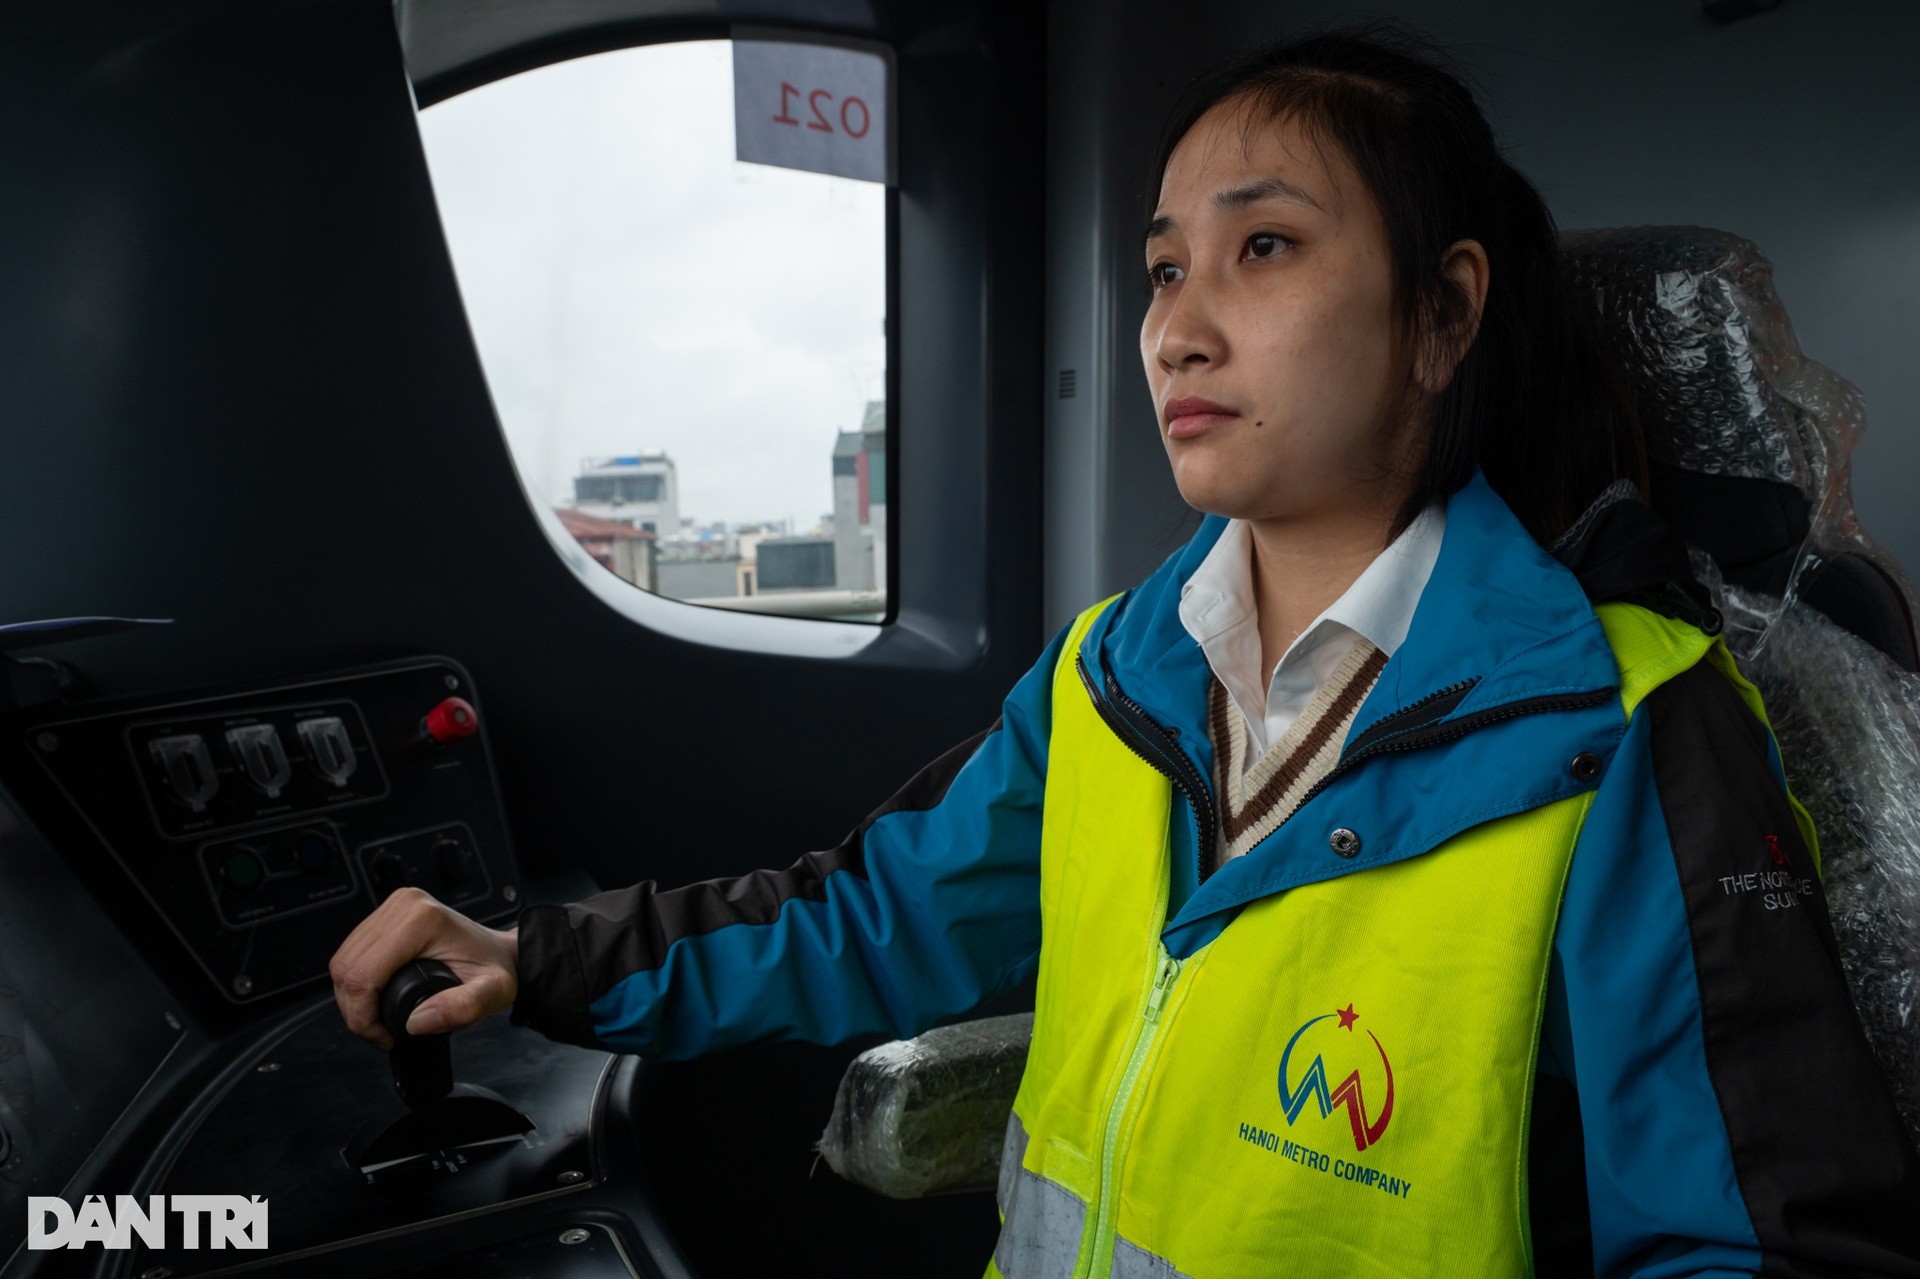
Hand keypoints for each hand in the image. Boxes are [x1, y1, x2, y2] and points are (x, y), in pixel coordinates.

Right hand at [329, 886, 518, 1049]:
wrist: (500, 950)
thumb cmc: (494, 968)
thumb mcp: (492, 993)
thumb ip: (461, 1009)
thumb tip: (416, 1022)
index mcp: (422, 920)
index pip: (365, 974)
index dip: (364, 1016)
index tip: (384, 1037)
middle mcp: (403, 906)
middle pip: (348, 968)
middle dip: (355, 1011)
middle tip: (378, 1034)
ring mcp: (393, 907)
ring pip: (343, 960)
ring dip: (351, 998)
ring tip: (375, 1021)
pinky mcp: (386, 915)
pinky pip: (352, 953)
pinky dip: (355, 982)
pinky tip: (372, 1000)